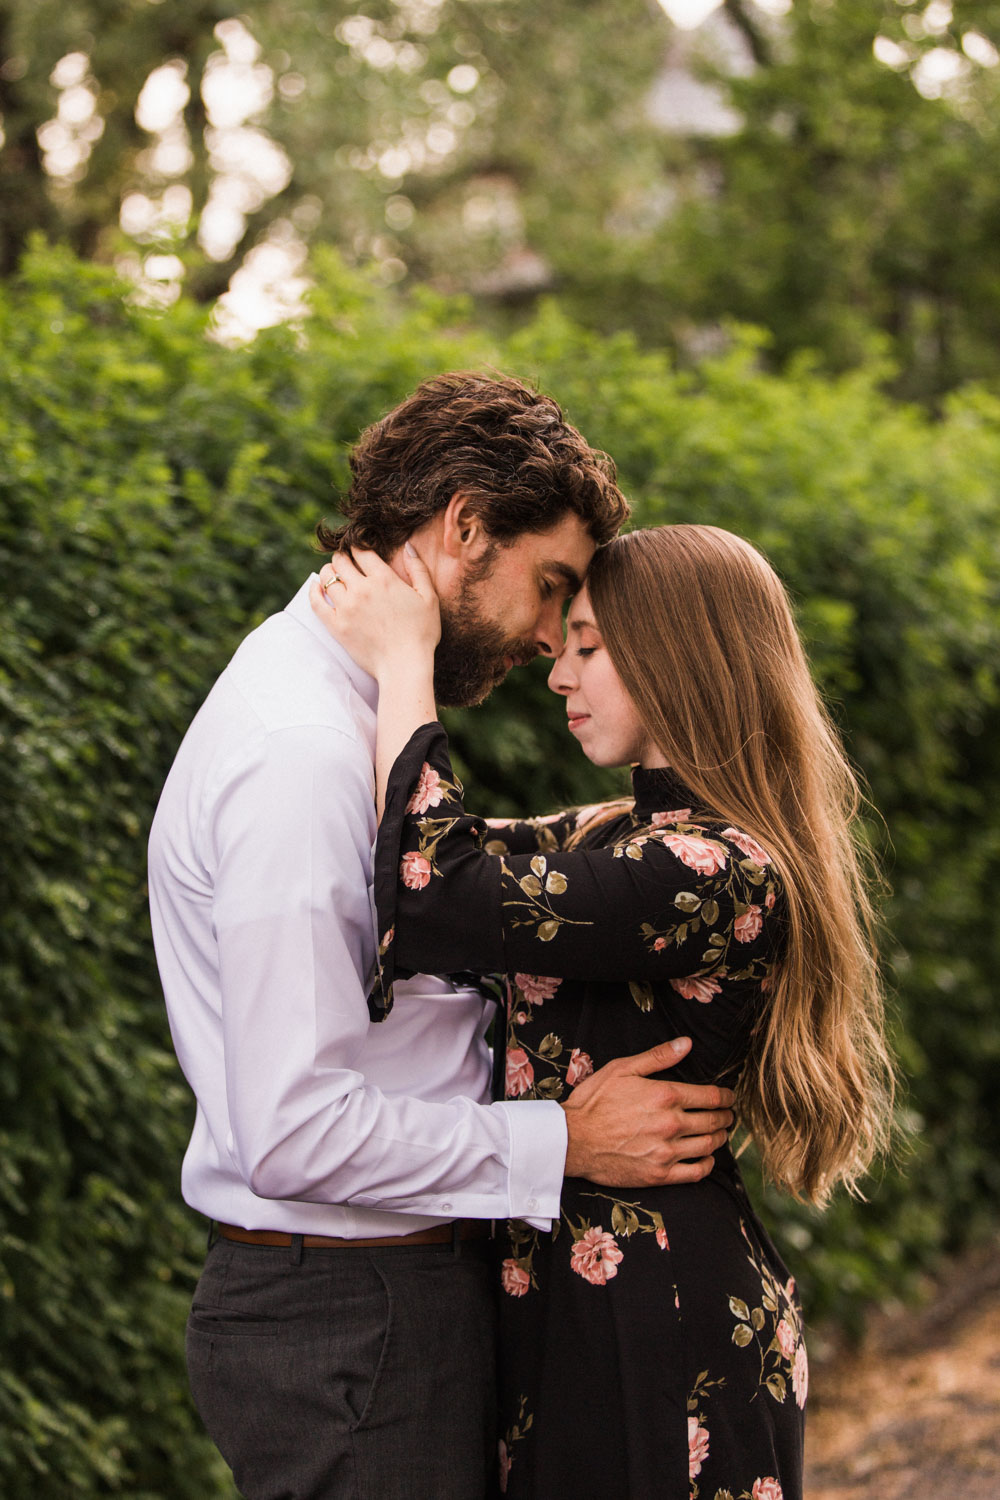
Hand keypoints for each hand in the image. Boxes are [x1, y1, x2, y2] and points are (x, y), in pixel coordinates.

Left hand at [309, 546, 440, 682]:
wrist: (404, 665)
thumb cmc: (421, 634)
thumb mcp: (429, 598)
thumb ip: (418, 569)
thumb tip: (408, 546)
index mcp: (384, 579)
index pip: (362, 552)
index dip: (358, 547)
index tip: (358, 551)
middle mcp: (362, 589)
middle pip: (341, 561)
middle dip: (342, 558)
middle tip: (345, 562)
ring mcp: (346, 607)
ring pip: (327, 578)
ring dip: (328, 571)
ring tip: (332, 573)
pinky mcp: (336, 625)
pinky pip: (316, 602)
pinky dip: (313, 591)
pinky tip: (315, 587)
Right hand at [561, 1036, 734, 1186]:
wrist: (572, 1139)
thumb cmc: (594, 1101)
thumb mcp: (623, 1069)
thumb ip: (658, 1057)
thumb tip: (687, 1043)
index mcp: (665, 1095)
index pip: (711, 1097)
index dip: (726, 1097)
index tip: (729, 1097)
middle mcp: (671, 1124)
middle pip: (714, 1121)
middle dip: (726, 1117)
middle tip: (728, 1116)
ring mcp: (666, 1152)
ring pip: (709, 1146)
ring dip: (719, 1138)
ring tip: (719, 1134)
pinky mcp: (659, 1174)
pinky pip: (696, 1172)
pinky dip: (708, 1164)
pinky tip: (707, 1158)